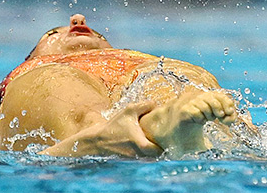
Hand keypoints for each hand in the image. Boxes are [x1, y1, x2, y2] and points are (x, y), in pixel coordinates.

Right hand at [42, 100, 161, 157]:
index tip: (171, 136)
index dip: (168, 144)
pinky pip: (143, 159)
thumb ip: (146, 105)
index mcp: (141, 145)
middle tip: (168, 137)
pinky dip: (147, 153)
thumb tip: (158, 105)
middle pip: (159, 157)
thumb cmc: (114, 126)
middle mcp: (139, 155)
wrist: (96, 142)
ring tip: (159, 139)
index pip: (161, 151)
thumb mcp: (129, 111)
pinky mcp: (130, 161)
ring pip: (151, 158)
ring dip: (155, 150)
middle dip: (164, 148)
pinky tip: (148, 143)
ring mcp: (135, 160)